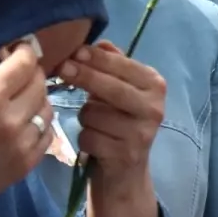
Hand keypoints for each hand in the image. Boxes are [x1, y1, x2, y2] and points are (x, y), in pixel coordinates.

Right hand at [0, 44, 53, 216]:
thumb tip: (6, 65)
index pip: (24, 63)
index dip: (25, 52)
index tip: (21, 51)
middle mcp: (10, 117)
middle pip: (39, 83)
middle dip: (31, 75)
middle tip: (20, 77)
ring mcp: (22, 142)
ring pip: (47, 108)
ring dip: (37, 101)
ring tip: (23, 103)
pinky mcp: (28, 163)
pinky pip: (47, 134)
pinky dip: (39, 125)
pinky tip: (25, 125)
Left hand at [59, 41, 163, 216]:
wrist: (125, 173)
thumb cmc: (118, 122)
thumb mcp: (119, 90)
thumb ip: (112, 64)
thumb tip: (98, 43)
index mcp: (155, 85)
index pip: (123, 66)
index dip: (97, 59)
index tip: (75, 51)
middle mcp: (154, 108)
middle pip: (111, 88)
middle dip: (84, 76)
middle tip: (62, 68)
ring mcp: (141, 134)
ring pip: (94, 114)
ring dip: (84, 117)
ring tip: (94, 123)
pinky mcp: (125, 156)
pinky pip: (89, 137)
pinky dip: (85, 138)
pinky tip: (95, 142)